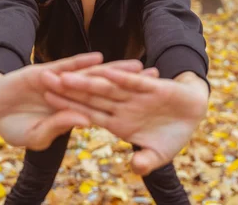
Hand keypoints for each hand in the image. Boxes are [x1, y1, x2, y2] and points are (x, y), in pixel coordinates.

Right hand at [0, 53, 148, 150]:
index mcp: (74, 112)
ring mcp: (60, 82)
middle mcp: (72, 95)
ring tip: (137, 64)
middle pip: (107, 88)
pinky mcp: (45, 72)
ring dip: (113, 70)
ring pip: (92, 75)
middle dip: (131, 83)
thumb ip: (59, 126)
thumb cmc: (15, 127)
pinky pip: (66, 66)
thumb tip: (86, 120)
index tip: (151, 103)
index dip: (127, 105)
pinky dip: (81, 62)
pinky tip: (99, 57)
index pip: (107, 107)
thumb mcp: (37, 135)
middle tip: (157, 76)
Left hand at [41, 69, 208, 174]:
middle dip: (67, 89)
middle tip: (43, 79)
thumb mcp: (160, 153)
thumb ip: (146, 159)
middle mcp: (122, 106)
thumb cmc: (174, 133)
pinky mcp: (152, 86)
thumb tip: (134, 166)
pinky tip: (104, 71)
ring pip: (107, 87)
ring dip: (87, 81)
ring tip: (65, 75)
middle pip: (90, 97)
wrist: (195, 111)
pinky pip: (133, 82)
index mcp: (118, 121)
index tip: (46, 101)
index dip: (67, 107)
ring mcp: (135, 95)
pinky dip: (120, 77)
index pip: (87, 113)